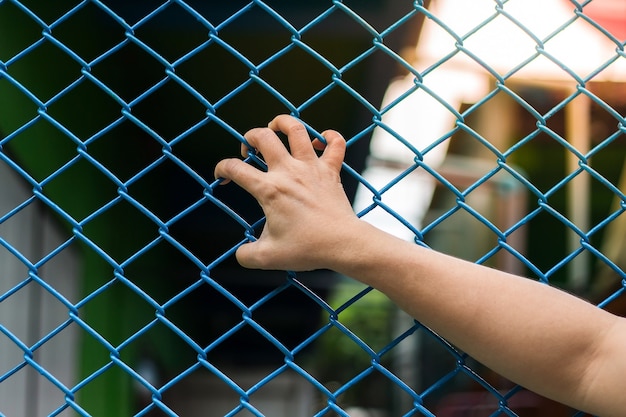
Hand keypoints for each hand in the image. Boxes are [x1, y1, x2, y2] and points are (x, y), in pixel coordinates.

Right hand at [214, 115, 358, 270]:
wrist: (342, 244)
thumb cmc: (306, 249)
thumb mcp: (267, 258)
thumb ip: (246, 255)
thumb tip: (240, 253)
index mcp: (269, 190)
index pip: (235, 169)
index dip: (222, 169)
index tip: (223, 177)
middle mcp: (289, 172)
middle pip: (263, 137)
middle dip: (249, 136)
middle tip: (248, 149)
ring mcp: (312, 168)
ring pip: (296, 129)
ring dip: (283, 123)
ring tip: (276, 127)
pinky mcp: (331, 171)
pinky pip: (336, 143)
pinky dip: (329, 137)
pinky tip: (320, 142)